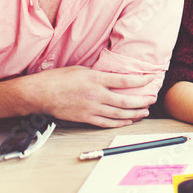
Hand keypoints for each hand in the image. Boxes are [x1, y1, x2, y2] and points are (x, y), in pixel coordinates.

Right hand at [20, 66, 156, 127]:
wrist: (40, 93)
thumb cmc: (58, 79)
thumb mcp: (81, 69)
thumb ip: (98, 74)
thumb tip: (112, 75)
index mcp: (95, 79)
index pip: (124, 81)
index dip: (140, 81)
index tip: (150, 79)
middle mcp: (96, 95)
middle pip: (126, 101)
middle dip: (142, 101)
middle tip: (152, 99)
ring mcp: (91, 108)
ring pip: (119, 114)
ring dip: (134, 114)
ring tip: (145, 112)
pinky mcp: (85, 118)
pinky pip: (106, 123)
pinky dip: (120, 123)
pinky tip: (128, 121)